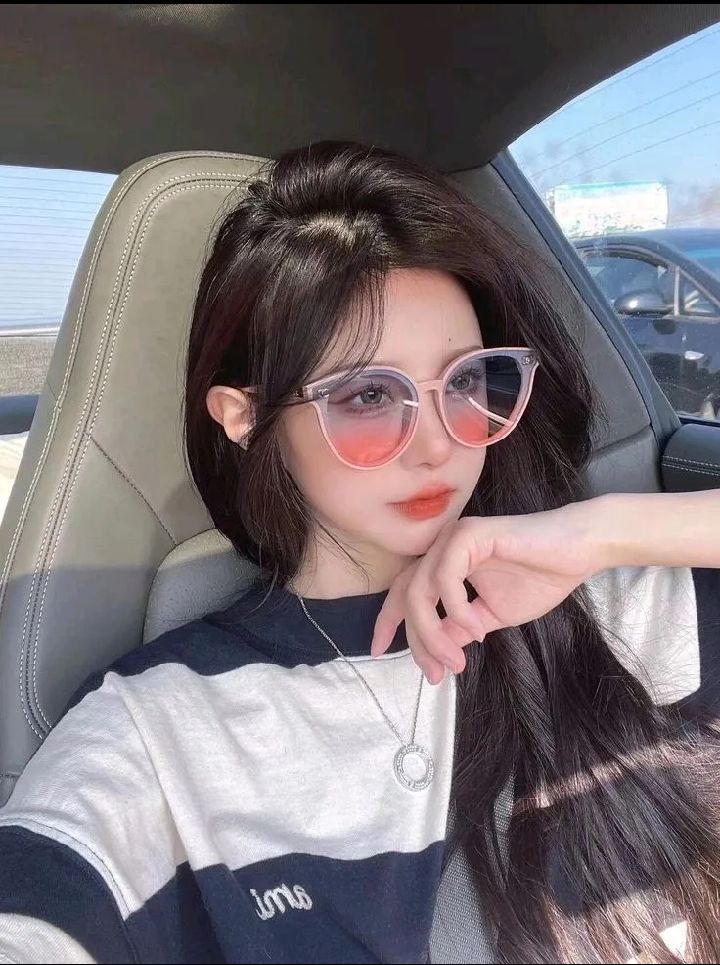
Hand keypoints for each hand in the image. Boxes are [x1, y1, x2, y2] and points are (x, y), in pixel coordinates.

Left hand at [370, 502, 602, 683]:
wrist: (576, 552)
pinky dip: (455, 608)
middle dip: (415, 639)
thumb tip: (436, 648)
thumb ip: (459, 627)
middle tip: (435, 673)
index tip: (379, 653)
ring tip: (457, 660)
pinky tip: (476, 628)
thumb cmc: (540, 578)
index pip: (403, 593)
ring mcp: (453, 538)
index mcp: (443, 563)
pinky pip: (445, 576)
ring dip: (434, 632)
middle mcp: (441, 547)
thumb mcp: (490, 616)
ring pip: (420, 589)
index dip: (387, 622)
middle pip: (406, 595)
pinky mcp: (469, 533)